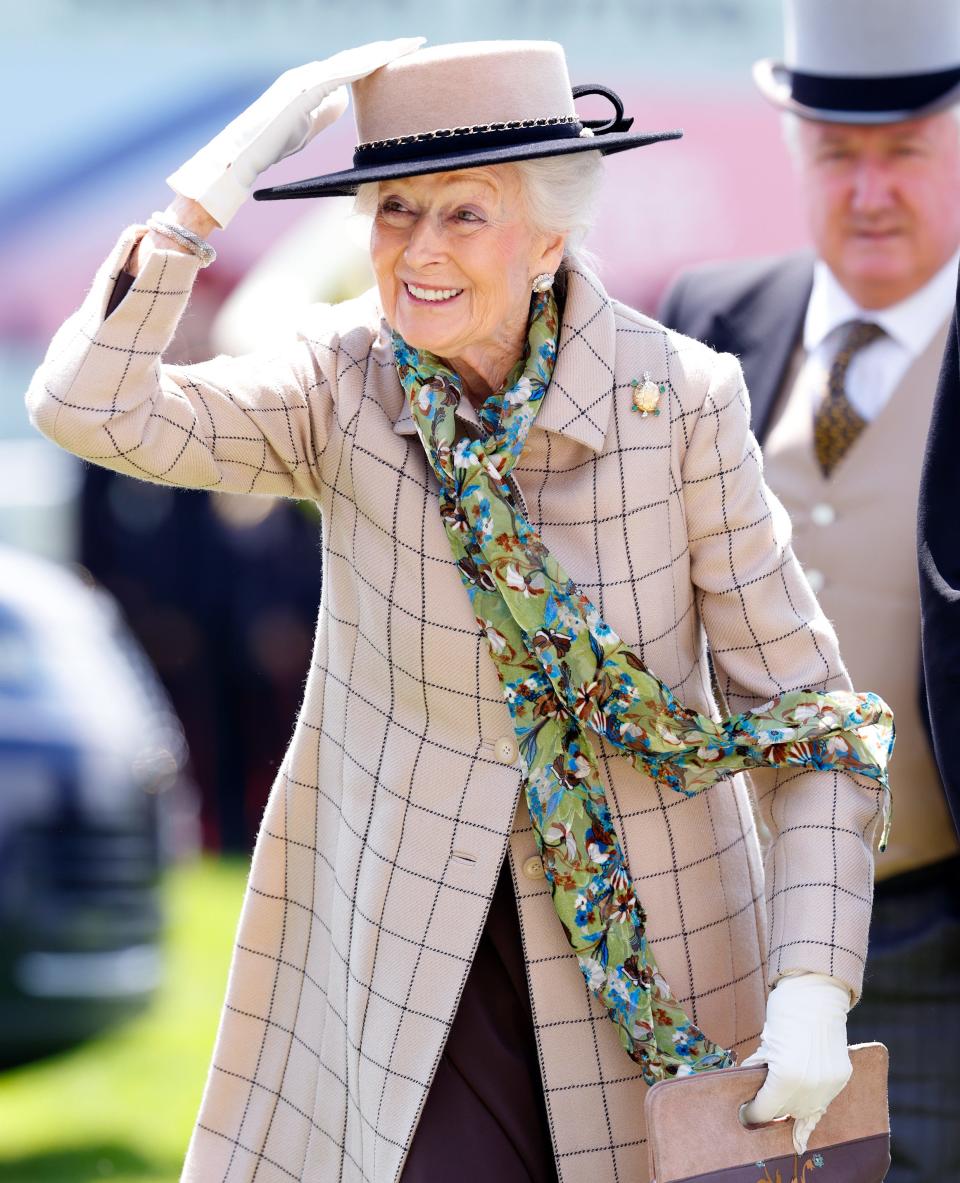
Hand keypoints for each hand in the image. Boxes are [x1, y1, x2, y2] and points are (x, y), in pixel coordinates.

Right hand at [167, 37, 424, 227]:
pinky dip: (361, 66)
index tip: (406, 57)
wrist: (241, 155)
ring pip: (350, 61)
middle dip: (386, 50)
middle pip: (355, 59)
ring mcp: (304, 79)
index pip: (351, 68)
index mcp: (312, 83)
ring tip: (408, 47)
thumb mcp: (306, 127)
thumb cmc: (270, 146)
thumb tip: (345, 103)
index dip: (379, 61)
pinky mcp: (301, 90)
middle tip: (416, 44)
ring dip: (380, 53)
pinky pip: (338, 74)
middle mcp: (309, 74)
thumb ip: (324, 113)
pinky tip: (383, 61)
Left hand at [740, 973, 852, 1154]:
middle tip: (759, 1101)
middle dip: (771, 1108)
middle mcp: (810, 1087)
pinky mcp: (841, 1079)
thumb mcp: (764, 1045)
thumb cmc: (784, 1013)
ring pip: (805, 1110)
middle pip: (785, 1112)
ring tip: (780, 1101)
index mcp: (786, 1079)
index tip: (745, 1112)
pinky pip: (823, 1102)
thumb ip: (759, 1072)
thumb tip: (751, 1092)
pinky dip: (811, 1106)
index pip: (766, 1111)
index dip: (753, 1113)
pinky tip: (801, 1121)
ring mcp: (829, 1085)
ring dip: (791, 1107)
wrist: (816, 995)